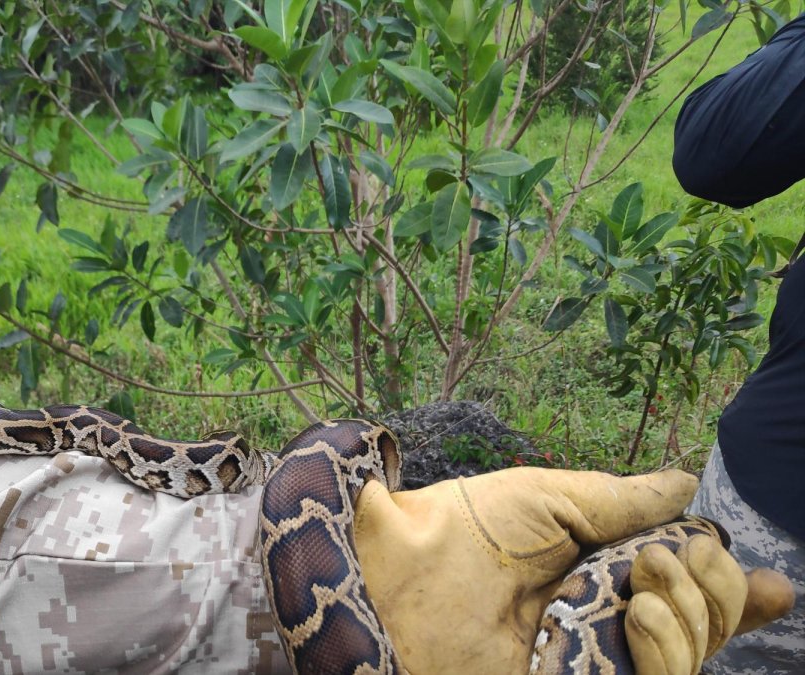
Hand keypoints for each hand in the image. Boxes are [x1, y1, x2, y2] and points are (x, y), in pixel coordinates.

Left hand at [352, 467, 794, 673]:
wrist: (396, 577)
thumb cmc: (456, 530)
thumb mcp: (547, 499)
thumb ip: (621, 500)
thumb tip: (685, 485)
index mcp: (594, 577)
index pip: (685, 597)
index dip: (733, 596)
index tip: (775, 584)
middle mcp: (601, 625)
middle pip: (703, 627)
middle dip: (716, 587)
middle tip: (673, 553)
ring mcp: (593, 662)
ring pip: (691, 655)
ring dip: (694, 611)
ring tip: (645, 578)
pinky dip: (671, 647)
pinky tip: (642, 611)